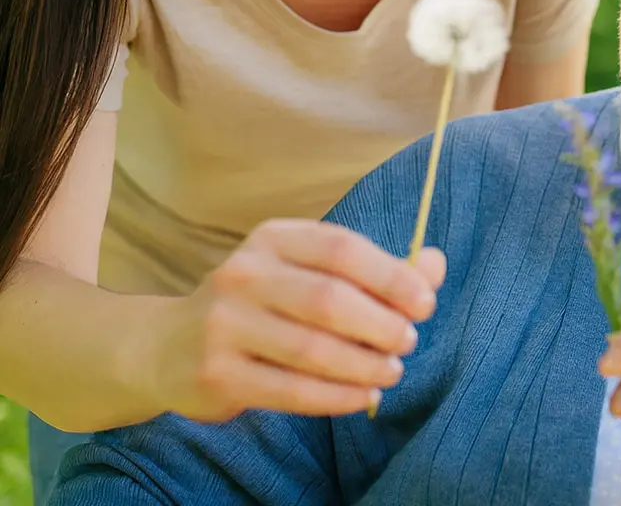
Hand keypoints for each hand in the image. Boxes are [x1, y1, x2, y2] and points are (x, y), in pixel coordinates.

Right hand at [149, 219, 444, 422]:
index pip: (342, 248)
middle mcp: (244, 273)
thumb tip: (435, 265)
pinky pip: (289, 390)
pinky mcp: (216, 373)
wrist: (169, 345)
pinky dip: (335, 397)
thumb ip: (374, 269)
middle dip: (380, 324)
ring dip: (362, 365)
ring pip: (311, 349)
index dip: (390, 275)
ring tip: (392, 372)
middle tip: (409, 341)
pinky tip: (363, 397)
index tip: (424, 302)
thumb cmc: (263, 303)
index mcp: (274, 238)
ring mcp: (224, 323)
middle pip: (329, 299)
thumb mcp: (309, 271)